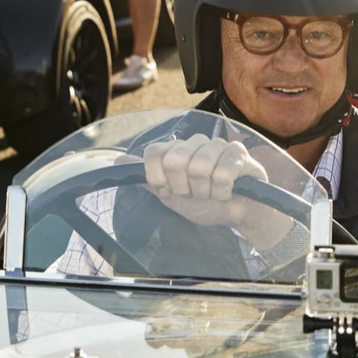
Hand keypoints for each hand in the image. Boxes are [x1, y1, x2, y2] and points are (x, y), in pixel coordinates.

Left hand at [142, 135, 272, 233]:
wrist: (237, 215)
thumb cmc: (206, 204)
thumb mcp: (172, 197)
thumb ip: (148, 180)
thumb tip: (118, 160)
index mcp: (176, 150)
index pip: (154, 153)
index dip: (159, 177)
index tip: (170, 191)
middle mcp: (195, 142)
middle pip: (175, 160)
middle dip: (184, 188)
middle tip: (194, 194)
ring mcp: (217, 145)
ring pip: (200, 167)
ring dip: (205, 192)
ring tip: (212, 194)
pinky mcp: (238, 153)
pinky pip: (223, 174)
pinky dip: (223, 192)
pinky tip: (227, 193)